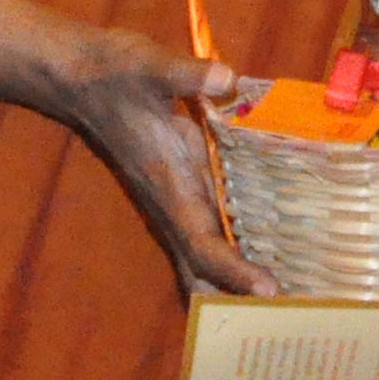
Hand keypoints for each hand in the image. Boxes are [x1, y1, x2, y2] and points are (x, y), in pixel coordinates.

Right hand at [0, 11, 274, 299]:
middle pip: (203, 272)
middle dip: (238, 299)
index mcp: (167, 187)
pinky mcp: (187, 186)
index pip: (200, 245)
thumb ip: (185, 75)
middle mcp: (174, 204)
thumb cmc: (113, 73)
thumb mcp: (148, 65)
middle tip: (292, 314)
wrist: (81, 75)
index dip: (232, 271)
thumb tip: (223, 78)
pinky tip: (279, 251)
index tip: (267, 290)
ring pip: (207, 259)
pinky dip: (240, 252)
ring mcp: (180, 199)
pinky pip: (213, 233)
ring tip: (297, 295)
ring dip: (240, 282)